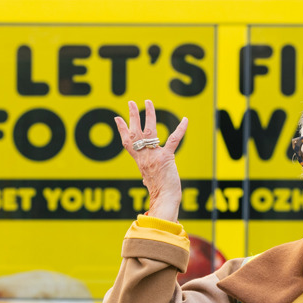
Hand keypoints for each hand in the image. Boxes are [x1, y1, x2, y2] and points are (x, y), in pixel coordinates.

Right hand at [114, 99, 187, 221]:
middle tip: (130, 102)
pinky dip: (180, 129)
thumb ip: (147, 177)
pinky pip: (173, 140)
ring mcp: (154, 156)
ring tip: (148, 102)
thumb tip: (144, 182)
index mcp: (139, 161)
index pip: (127, 142)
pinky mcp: (166, 157)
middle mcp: (144, 156)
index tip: (117, 118)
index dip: (122, 129)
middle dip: (133, 116)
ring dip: (149, 115)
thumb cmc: (160, 194)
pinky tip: (185, 120)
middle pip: (135, 132)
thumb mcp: (149, 182)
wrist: (164, 200)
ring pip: (150, 131)